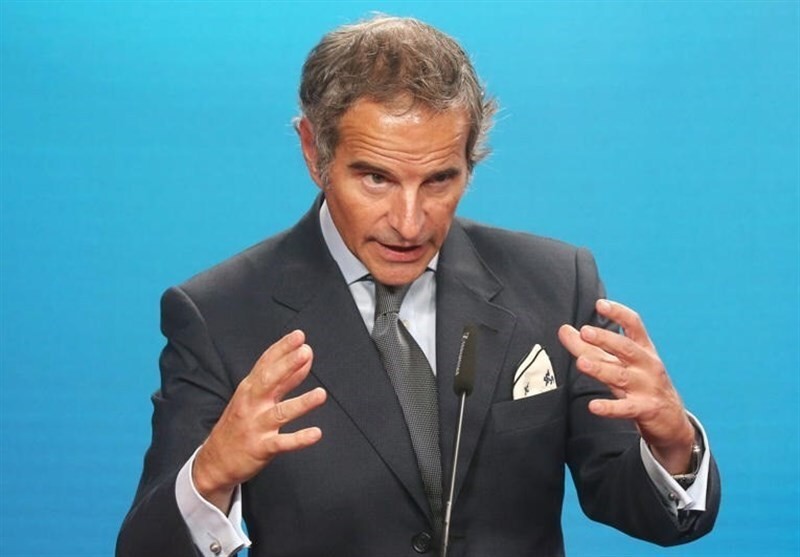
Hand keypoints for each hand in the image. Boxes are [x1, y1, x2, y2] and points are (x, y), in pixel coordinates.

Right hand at [193, 330, 326, 510]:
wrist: (213, 462)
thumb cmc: (238, 424)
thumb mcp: (254, 398)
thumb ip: (282, 380)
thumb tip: (304, 360)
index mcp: (250, 389)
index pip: (266, 363)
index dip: (282, 348)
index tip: (299, 336)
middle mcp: (252, 404)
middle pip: (269, 381)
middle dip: (288, 366)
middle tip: (305, 351)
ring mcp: (256, 426)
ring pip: (280, 413)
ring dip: (301, 403)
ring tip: (321, 394)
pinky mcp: (261, 448)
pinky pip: (282, 443)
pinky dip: (299, 439)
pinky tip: (316, 433)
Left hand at [558, 299, 694, 474]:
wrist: (671, 421)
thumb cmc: (641, 385)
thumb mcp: (619, 363)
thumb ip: (590, 347)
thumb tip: (564, 330)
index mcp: (643, 349)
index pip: (634, 325)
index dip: (618, 313)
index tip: (600, 304)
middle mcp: (647, 365)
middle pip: (626, 348)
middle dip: (606, 339)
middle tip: (585, 332)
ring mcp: (648, 387)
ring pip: (622, 376)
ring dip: (601, 368)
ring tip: (582, 363)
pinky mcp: (645, 409)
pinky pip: (626, 408)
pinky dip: (610, 408)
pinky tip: (594, 406)